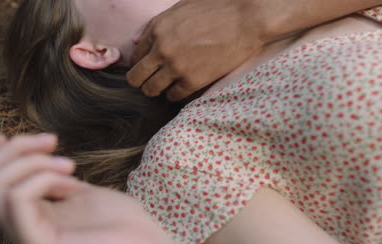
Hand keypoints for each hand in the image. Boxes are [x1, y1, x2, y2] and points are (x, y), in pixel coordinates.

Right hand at [0, 134, 207, 243]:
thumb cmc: (122, 223)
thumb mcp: (79, 192)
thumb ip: (51, 179)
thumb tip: (32, 155)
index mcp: (29, 218)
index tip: (11, 133)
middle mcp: (21, 231)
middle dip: (16, 149)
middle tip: (54, 142)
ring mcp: (27, 241)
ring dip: (33, 161)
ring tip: (71, 166)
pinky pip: (18, 199)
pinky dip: (43, 178)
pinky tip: (73, 183)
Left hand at [127, 0, 266, 101]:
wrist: (246, 19)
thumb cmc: (216, 8)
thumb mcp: (181, 7)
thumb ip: (156, 25)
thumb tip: (136, 42)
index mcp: (157, 29)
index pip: (134, 56)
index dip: (140, 63)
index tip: (148, 67)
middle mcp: (162, 50)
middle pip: (135, 78)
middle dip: (140, 81)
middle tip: (150, 80)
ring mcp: (177, 67)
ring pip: (151, 90)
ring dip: (157, 89)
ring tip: (166, 86)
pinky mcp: (193, 81)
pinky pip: (174, 97)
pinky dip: (175, 95)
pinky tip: (182, 88)